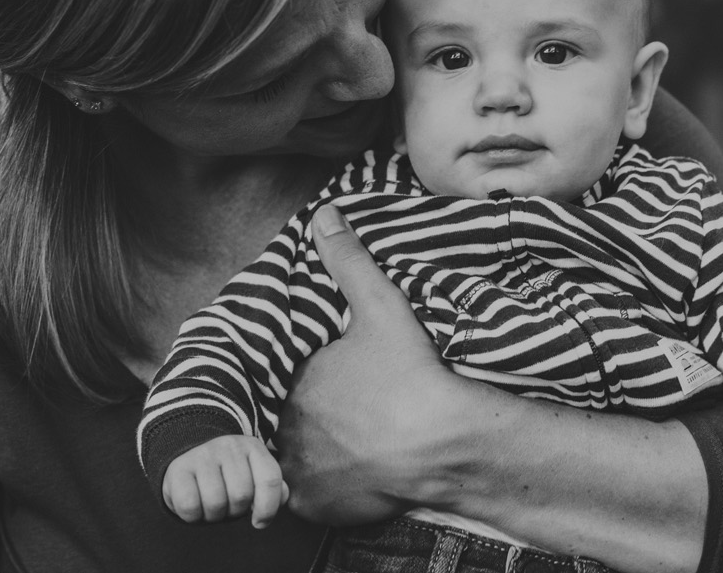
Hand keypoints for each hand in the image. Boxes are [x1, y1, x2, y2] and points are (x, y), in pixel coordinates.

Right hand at [161, 435, 288, 528]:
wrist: (188, 453)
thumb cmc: (227, 473)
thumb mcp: (253, 473)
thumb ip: (272, 487)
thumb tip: (282, 498)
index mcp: (253, 448)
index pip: (271, 479)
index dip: (268, 508)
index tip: (259, 522)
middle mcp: (229, 446)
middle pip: (242, 495)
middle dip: (235, 512)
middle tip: (227, 507)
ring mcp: (203, 455)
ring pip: (216, 503)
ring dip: (214, 516)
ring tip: (211, 506)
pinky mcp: (178, 469)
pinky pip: (190, 507)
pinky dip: (193, 517)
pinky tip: (194, 506)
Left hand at [278, 205, 465, 524]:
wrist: (440, 443)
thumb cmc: (409, 374)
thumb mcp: (379, 306)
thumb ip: (348, 259)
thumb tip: (323, 214)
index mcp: (293, 379)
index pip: (283, 377)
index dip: (304, 377)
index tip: (331, 378)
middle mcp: (282, 426)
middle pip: (285, 418)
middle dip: (303, 415)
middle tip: (343, 411)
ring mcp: (294, 471)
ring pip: (291, 458)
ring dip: (309, 452)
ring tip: (344, 443)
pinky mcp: (313, 506)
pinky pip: (305, 498)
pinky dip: (321, 489)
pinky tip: (348, 473)